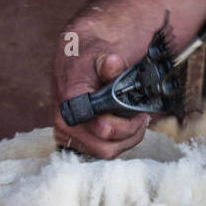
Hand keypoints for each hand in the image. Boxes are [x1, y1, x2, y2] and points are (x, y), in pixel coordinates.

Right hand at [53, 31, 148, 159]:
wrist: (72, 56)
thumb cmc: (87, 55)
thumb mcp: (100, 52)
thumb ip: (109, 64)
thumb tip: (113, 63)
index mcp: (72, 100)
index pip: (105, 128)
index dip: (127, 125)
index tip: (138, 112)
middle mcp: (65, 120)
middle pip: (106, 147)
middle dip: (130, 134)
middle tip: (141, 118)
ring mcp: (65, 132)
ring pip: (104, 152)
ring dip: (124, 140)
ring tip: (133, 121)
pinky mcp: (69, 138)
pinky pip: (97, 151)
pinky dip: (114, 142)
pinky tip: (120, 126)